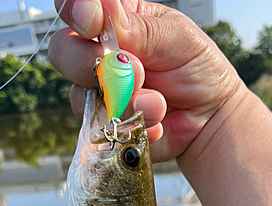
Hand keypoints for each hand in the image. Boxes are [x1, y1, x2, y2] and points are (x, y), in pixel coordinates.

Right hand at [49, 0, 243, 161]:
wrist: (208, 118)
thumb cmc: (196, 69)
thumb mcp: (177, 39)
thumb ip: (141, 29)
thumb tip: (102, 9)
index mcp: (116, 21)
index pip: (76, 7)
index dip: (74, 11)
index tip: (92, 21)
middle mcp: (99, 54)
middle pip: (63, 51)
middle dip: (94, 62)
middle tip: (138, 71)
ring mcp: (99, 91)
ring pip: (80, 93)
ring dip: (125, 99)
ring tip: (158, 102)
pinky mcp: (105, 124)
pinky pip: (101, 127)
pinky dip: (132, 125)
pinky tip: (156, 122)